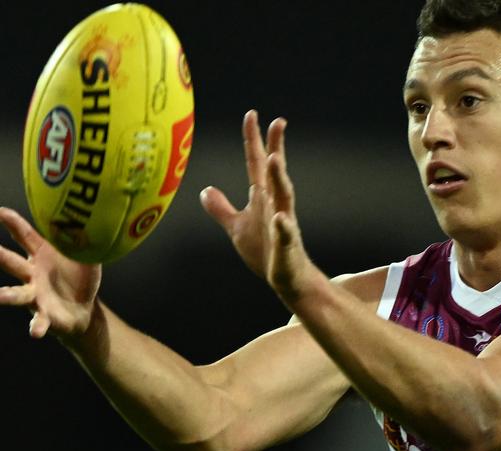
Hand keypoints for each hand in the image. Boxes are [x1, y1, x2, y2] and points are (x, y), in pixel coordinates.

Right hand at [0, 208, 100, 339]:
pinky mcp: (44, 315)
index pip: (23, 235)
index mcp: (41, 254)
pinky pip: (38, 321)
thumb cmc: (80, 277)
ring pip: (16, 294)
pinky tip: (35, 332)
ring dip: (6, 295)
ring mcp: (35, 295)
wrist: (84, 309)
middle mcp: (32, 274)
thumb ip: (87, 240)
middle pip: (11, 262)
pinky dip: (36, 327)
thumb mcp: (86, 257)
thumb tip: (97, 218)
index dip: (12, 222)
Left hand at [200, 110, 319, 301]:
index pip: (256, 163)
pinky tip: (280, 218)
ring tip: (275, 159)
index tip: (252, 114)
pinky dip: (283, 226)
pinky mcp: (286, 245)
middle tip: (278, 122)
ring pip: (284, 196)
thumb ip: (222, 208)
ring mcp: (283, 223)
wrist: (286, 278)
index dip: (254, 140)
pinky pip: (286, 234)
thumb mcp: (237, 227)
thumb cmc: (265, 251)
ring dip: (279, 178)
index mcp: (262, 197)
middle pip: (275, 172)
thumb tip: (205, 190)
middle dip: (276, 147)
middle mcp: (275, 204)